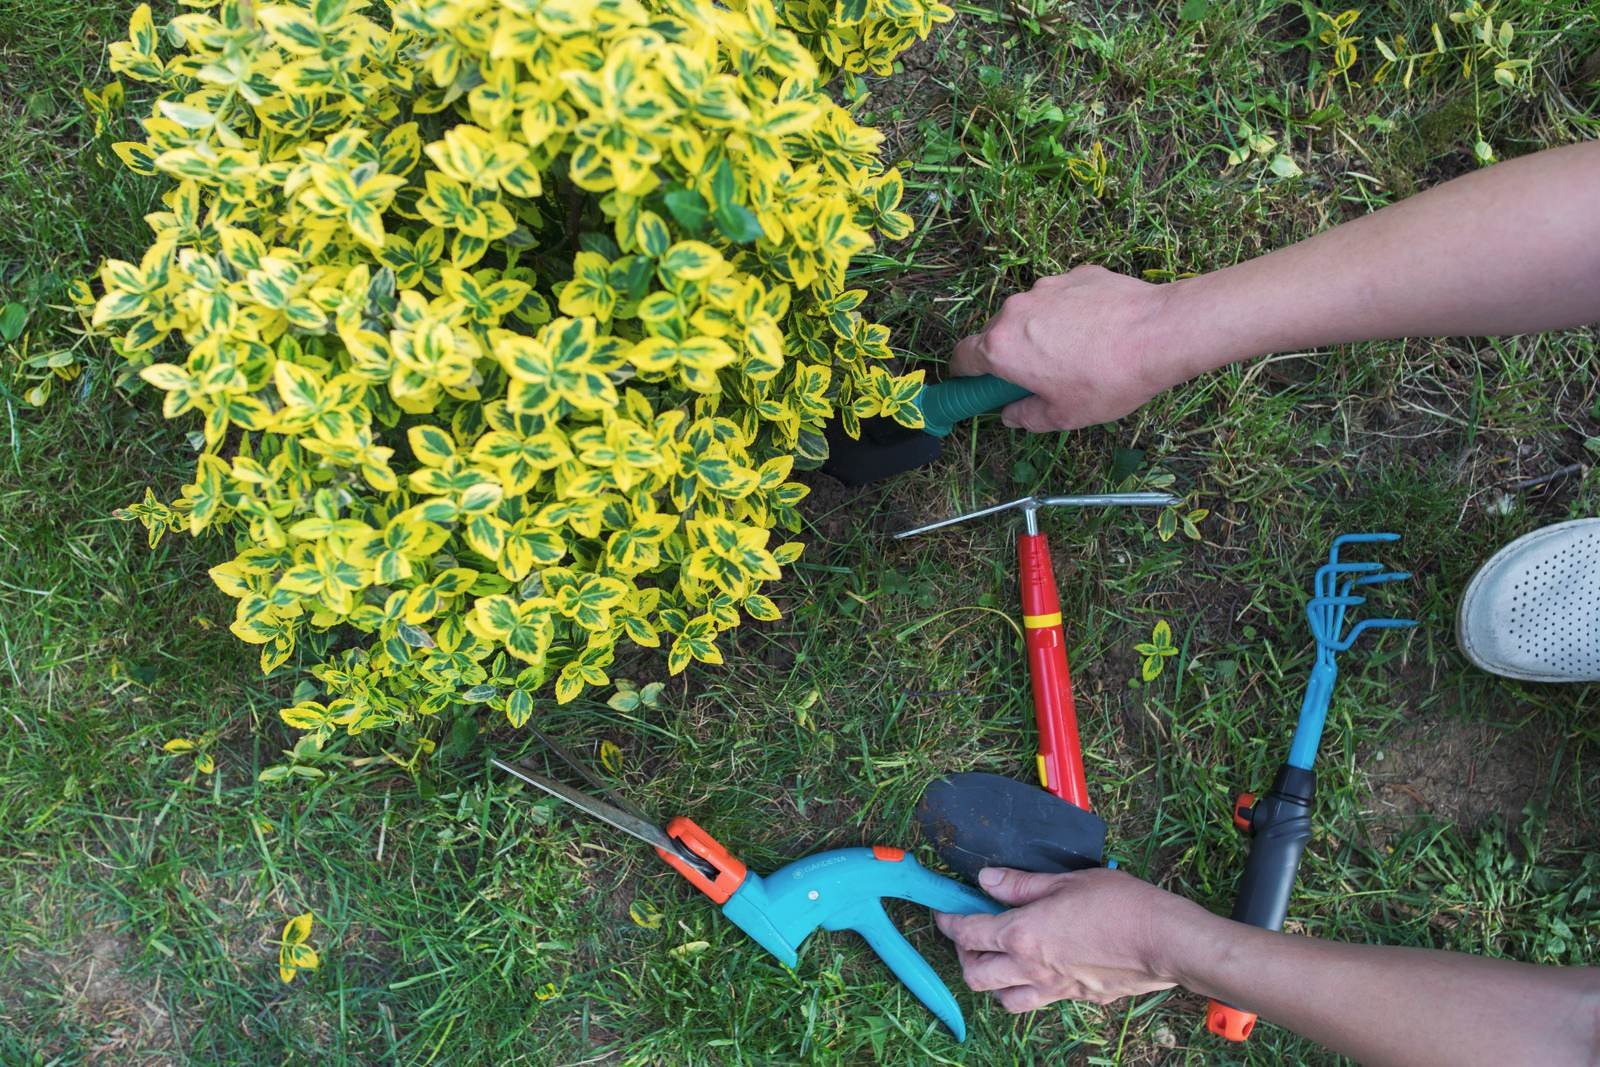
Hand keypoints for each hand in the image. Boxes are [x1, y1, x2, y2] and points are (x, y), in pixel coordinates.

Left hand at [934, 866, 1219, 1012]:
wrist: (1164, 941)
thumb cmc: (1120, 903)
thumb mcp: (1065, 881)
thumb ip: (1021, 883)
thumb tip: (986, 880)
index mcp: (1022, 935)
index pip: (968, 933)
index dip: (948, 921)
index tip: (943, 911)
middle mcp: (1031, 968)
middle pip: (975, 975)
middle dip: (963, 955)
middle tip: (971, 933)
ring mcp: (1054, 989)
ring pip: (1003, 999)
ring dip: (993, 981)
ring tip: (1000, 958)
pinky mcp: (1077, 998)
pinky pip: (1039, 1001)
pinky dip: (1028, 989)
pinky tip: (1040, 969)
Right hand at [949, 265, 1209, 431]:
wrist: (1161, 332)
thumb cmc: (1107, 379)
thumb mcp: (1064, 415)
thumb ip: (1027, 417)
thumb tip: (1012, 414)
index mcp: (1002, 347)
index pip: (962, 356)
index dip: (966, 374)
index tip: (980, 385)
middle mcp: (1015, 310)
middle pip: (997, 333)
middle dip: (1011, 354)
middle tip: (1040, 376)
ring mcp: (1047, 287)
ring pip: (1031, 313)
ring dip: (1042, 331)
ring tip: (1080, 352)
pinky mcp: (1077, 274)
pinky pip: (1063, 297)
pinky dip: (1071, 313)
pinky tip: (1100, 331)